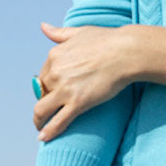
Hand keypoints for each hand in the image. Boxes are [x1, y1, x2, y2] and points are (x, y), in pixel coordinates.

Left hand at [34, 22, 134, 140]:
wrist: (127, 52)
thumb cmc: (107, 40)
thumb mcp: (79, 32)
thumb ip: (59, 33)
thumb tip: (43, 27)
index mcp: (54, 55)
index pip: (42, 75)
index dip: (46, 86)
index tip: (51, 93)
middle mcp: (55, 72)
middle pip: (41, 93)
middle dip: (44, 102)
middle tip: (50, 110)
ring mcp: (65, 89)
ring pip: (42, 110)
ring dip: (38, 121)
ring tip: (40, 128)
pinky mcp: (78, 103)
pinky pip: (58, 121)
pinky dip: (49, 131)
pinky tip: (44, 138)